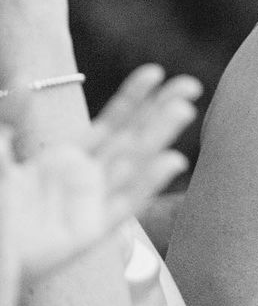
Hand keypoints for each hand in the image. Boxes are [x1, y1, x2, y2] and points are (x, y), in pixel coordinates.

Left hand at [3, 65, 198, 283]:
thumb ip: (11, 116)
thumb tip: (26, 78)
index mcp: (66, 159)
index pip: (111, 122)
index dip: (134, 97)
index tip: (156, 72)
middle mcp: (86, 179)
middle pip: (133, 138)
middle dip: (161, 110)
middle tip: (191, 85)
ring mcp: (90, 205)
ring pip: (135, 164)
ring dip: (159, 137)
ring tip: (183, 110)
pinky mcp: (89, 233)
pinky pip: (126, 205)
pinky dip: (150, 183)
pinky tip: (171, 160)